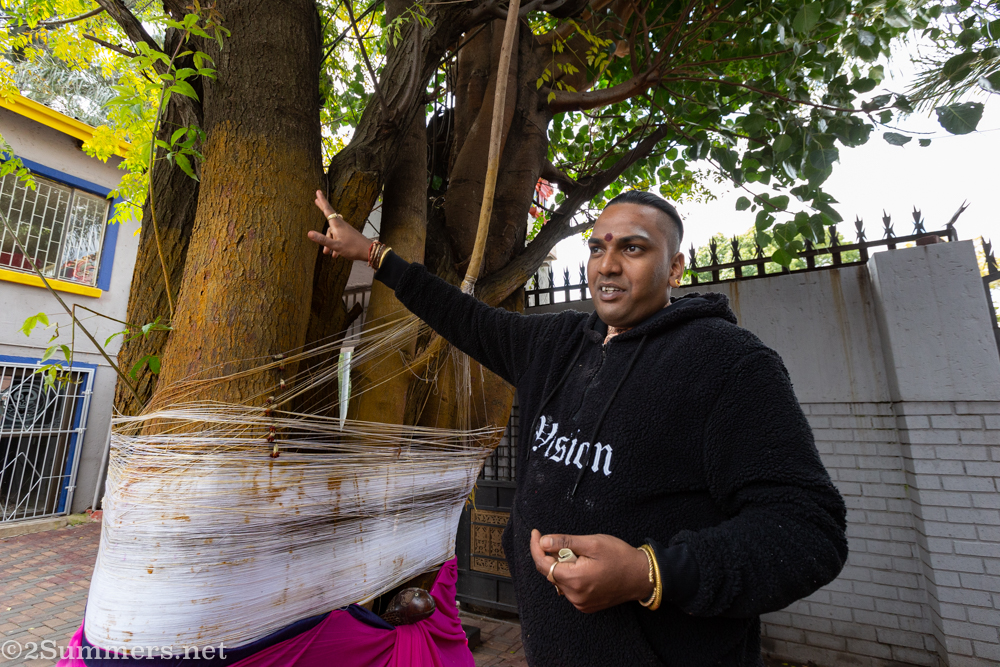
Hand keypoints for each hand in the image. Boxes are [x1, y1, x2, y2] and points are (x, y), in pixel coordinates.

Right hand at [306, 190, 372, 261]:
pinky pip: (338, 236)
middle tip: (316, 200)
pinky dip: (334, 244)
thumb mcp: (335, 245)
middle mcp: (341, 225)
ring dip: (328, 241)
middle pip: (329, 216)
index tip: (318, 192)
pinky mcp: (348, 234)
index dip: (322, 201)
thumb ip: (322, 239)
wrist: (368, 251)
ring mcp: (345, 229)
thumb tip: (309, 233)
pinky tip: (335, 255)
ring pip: (332, 231)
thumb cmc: (352, 248)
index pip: (327, 210)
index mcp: (337, 225)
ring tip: (326, 253)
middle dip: (322, 209)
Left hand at [530, 528, 653, 613]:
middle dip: (552, 555)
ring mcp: (580, 603)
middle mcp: (574, 595)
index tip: (536, 533)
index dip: (536, 547)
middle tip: (565, 542)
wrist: (640, 576)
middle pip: (550, 572)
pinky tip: (582, 567)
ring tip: (579, 555)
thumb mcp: (592, 543)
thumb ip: (565, 542)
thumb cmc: (619, 556)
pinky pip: (569, 589)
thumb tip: (543, 541)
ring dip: (562, 566)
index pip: (543, 564)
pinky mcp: (585, 605)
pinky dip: (570, 576)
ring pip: (559, 581)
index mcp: (574, 579)